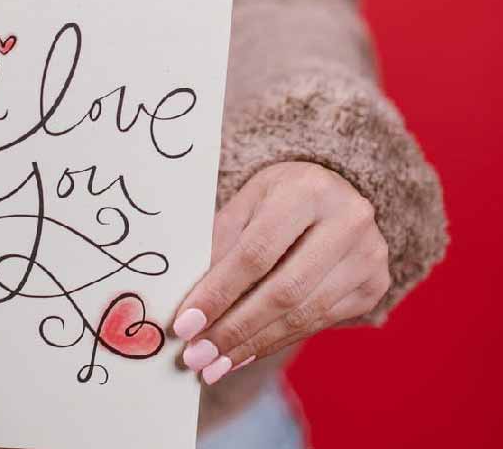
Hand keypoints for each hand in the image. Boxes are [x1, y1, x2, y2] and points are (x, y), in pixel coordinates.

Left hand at [172, 162, 390, 383]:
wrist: (333, 195)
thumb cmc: (278, 198)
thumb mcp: (245, 204)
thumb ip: (218, 245)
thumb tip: (190, 304)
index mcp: (307, 191)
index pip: (256, 253)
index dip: (218, 293)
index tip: (184, 325)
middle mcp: (348, 221)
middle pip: (284, 291)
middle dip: (234, 329)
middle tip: (196, 356)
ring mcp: (368, 256)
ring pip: (302, 314)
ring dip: (252, 345)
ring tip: (214, 365)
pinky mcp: (373, 285)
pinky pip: (317, 324)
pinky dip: (275, 342)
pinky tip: (243, 354)